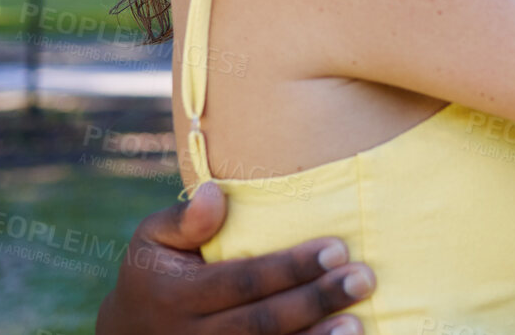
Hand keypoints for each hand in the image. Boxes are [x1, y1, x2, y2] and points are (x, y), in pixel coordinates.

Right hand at [96, 182, 374, 334]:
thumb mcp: (151, 240)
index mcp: (178, 296)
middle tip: (363, 279)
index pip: (243, 281)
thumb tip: (214, 193)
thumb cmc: (154, 275)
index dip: (290, 268)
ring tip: (358, 323)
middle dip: (316, 301)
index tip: (338, 248)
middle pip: (264, 322)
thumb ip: (183, 219)